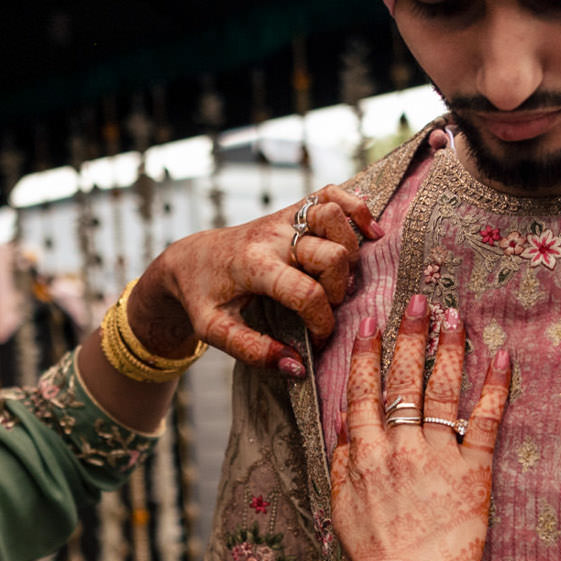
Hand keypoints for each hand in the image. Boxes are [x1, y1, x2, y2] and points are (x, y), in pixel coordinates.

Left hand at [131, 185, 381, 376]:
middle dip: (339, 289)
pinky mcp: (293, 209)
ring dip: (349, 251)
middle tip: (325, 307)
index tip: (319, 339)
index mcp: (253, 266)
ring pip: (335, 215)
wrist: (190, 259)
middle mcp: (272, 235)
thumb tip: (297, 366)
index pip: (305, 292)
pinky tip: (369, 232)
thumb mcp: (214, 331)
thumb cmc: (202, 297)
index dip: (321, 321)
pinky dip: (356, 208)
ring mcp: (284, 217)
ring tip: (340, 277)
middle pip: (331, 255)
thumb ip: (253, 351)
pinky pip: (332, 193)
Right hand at [329, 295, 509, 560]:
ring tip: (456, 316)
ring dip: (450, 349)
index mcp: (364, 453)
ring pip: (443, 390)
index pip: (364, 390)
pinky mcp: (473, 472)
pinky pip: (486, 419)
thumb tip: (347, 420)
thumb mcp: (341, 503)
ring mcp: (437, 456)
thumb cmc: (372, 555)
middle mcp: (398, 446)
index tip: (372, 322)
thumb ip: (343, 458)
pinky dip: (494, 386)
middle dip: (412, 334)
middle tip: (421, 300)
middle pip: (405, 379)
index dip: (368, 353)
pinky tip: (501, 356)